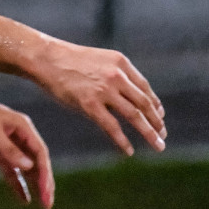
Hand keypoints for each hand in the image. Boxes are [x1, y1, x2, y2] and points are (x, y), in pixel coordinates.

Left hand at [0, 74, 54, 208]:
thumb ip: (9, 149)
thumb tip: (29, 166)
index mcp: (24, 128)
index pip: (40, 154)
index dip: (45, 173)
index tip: (46, 191)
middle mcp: (20, 137)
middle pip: (37, 163)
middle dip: (44, 183)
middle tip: (48, 204)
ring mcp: (9, 145)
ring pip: (27, 168)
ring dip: (35, 185)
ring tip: (43, 204)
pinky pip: (12, 171)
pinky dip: (18, 184)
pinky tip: (25, 200)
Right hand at [30, 38, 166, 155]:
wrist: (45, 58)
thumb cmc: (69, 61)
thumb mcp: (99, 60)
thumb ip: (115, 74)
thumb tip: (128, 96)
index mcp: (120, 63)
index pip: (145, 88)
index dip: (155, 104)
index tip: (160, 116)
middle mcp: (116, 76)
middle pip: (144, 103)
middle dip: (157, 121)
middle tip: (163, 135)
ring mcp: (104, 90)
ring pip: (134, 115)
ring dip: (149, 133)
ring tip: (158, 146)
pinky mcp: (89, 104)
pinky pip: (112, 127)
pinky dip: (122, 141)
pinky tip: (128, 151)